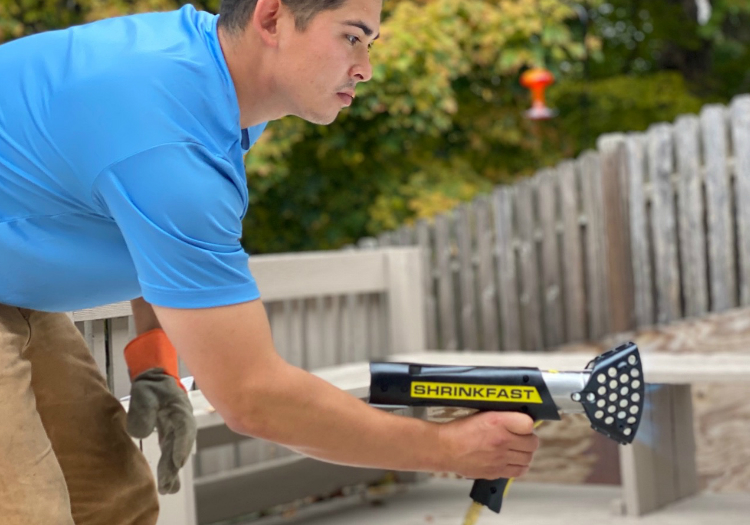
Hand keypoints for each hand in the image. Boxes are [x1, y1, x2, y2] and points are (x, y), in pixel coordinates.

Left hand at [124, 329, 196, 494]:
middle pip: (180, 446)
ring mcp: (177, 424)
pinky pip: (172, 446)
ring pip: (177, 448)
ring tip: (169, 488)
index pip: (183, 433)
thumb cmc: (151, 379)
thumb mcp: (144, 391)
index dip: (180, 449)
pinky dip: (170, 460)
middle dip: (174, 466)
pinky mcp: (170, 427)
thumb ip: (142, 411)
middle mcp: (182, 420)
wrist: (154, 370)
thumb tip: (140, 434)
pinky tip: (167, 472)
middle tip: (168, 487)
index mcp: (180, 410)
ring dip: (173, 467)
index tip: (176, 464)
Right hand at [437, 412, 538, 479]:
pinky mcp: (496, 472)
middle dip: (528, 439)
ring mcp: (500, 458)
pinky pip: (519, 471)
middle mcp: (502, 440)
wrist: (444, 448)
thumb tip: (519, 420)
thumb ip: (502, 417)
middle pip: (532, 443)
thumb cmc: (460, 430)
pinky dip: (519, 466)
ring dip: (524, 453)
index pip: (529, 424)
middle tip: (520, 437)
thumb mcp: (482, 414)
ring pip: (528, 458)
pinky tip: (511, 460)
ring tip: (516, 450)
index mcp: (497, 421)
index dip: (527, 424)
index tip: (522, 425)